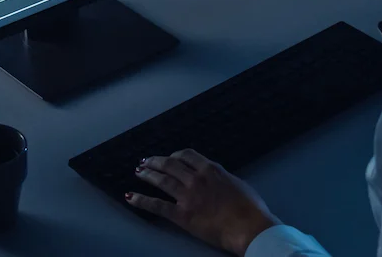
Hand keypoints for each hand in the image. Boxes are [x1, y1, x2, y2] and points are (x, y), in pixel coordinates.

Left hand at [127, 149, 278, 254]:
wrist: (249, 226)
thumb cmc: (250, 208)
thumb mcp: (236, 183)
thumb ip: (221, 178)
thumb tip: (214, 178)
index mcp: (210, 169)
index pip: (186, 155)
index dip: (174, 155)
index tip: (168, 157)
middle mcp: (196, 179)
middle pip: (170, 164)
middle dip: (156, 162)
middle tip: (146, 162)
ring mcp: (187, 196)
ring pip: (161, 181)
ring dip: (147, 175)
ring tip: (138, 172)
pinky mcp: (182, 215)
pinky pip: (157, 206)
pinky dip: (142, 200)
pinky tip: (131, 197)